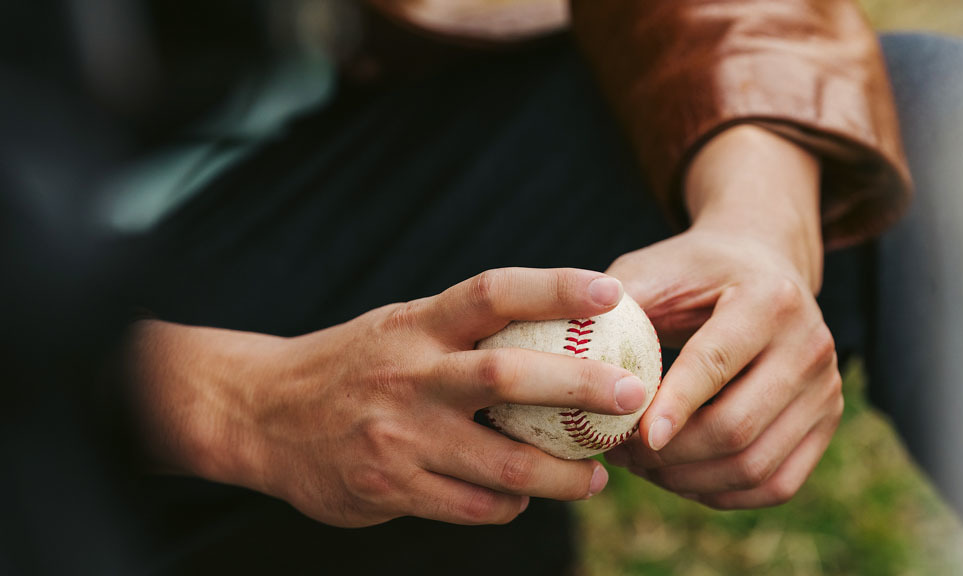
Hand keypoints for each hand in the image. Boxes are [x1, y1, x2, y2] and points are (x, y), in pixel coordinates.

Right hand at [128, 268, 648, 526]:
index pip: (493, 292)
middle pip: (510, 378)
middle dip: (581, 388)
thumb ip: (462, 333)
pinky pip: (473, 507)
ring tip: (596, 477)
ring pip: (503, 464)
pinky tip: (522, 498)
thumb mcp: (399, 328)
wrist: (262, 413)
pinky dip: (509, 505)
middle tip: (632, 396)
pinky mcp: (390, 486)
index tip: (610, 292)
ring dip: (562, 475)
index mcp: (417, 325)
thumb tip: (555, 336)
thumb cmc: (352, 365)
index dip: (555, 288)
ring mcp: (400, 436)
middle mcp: (411, 375)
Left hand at [604, 126, 843, 508]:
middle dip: (670, 454)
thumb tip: (568, 359)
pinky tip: (677, 477)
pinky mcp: (828, 422)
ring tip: (640, 467)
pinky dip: (722, 493)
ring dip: (689, 480)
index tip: (633, 438)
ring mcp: (827, 388)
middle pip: (738, 426)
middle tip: (618, 454)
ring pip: (756, 466)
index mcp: (769, 297)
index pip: (717, 362)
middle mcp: (812, 344)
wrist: (759, 265)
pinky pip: (776, 483)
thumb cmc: (692, 271)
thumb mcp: (652, 270)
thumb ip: (615, 308)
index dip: (674, 406)